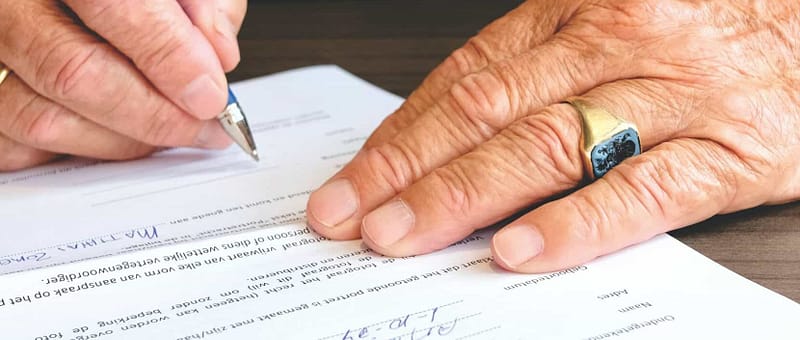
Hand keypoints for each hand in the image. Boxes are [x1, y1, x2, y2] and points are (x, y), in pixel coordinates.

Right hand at [0, 0, 246, 170]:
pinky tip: (117, 132)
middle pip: (75, 73)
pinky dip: (79, 150)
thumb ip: (201, 4)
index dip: (170, 56)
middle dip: (156, 115)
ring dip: (124, 140)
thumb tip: (219, 55)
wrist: (70, 2)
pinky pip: (19, 148)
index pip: (115, 6)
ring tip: (170, 130)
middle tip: (204, 126)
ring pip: (46, 120)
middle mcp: (11, 7)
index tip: (211, 94)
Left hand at [307, 0, 799, 272]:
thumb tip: (443, 135)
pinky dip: (577, 224)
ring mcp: (670, 96)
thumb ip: (533, 73)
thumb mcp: (608, 25)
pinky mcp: (729, 150)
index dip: (398, 137)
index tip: (351, 183)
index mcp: (574, 12)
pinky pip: (643, 191)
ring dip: (465, 196)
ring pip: (548, 147)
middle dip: (407, 172)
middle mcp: (613, 44)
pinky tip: (522, 250)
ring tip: (406, 236)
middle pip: (487, 114)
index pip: (462, 80)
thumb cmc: (705, 24)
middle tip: (350, 217)